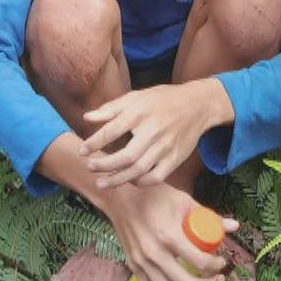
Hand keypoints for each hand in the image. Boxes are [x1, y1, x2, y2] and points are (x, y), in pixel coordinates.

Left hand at [80, 79, 231, 189]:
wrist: (197, 105)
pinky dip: (140, 183)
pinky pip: (156, 177)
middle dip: (104, 165)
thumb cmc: (161, 100)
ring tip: (102, 183)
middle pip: (125, 156)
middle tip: (89, 167)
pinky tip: (128, 181)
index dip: (94, 143)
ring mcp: (166, 147)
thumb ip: (110, 108)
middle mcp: (153, 131)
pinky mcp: (175, 158)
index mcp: (139, 113)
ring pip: (139, 170)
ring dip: (118, 179)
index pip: (111, 131)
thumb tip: (86, 117)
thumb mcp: (135, 97)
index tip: (82, 151)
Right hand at [98, 183, 237, 280]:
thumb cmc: (154, 196)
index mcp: (169, 235)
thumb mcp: (183, 200)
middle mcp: (154, 253)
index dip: (216, 266)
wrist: (120, 197)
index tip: (222, 263)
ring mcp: (142, 263)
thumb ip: (209, 216)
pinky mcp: (134, 268)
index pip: (199, 262)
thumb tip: (235, 227)